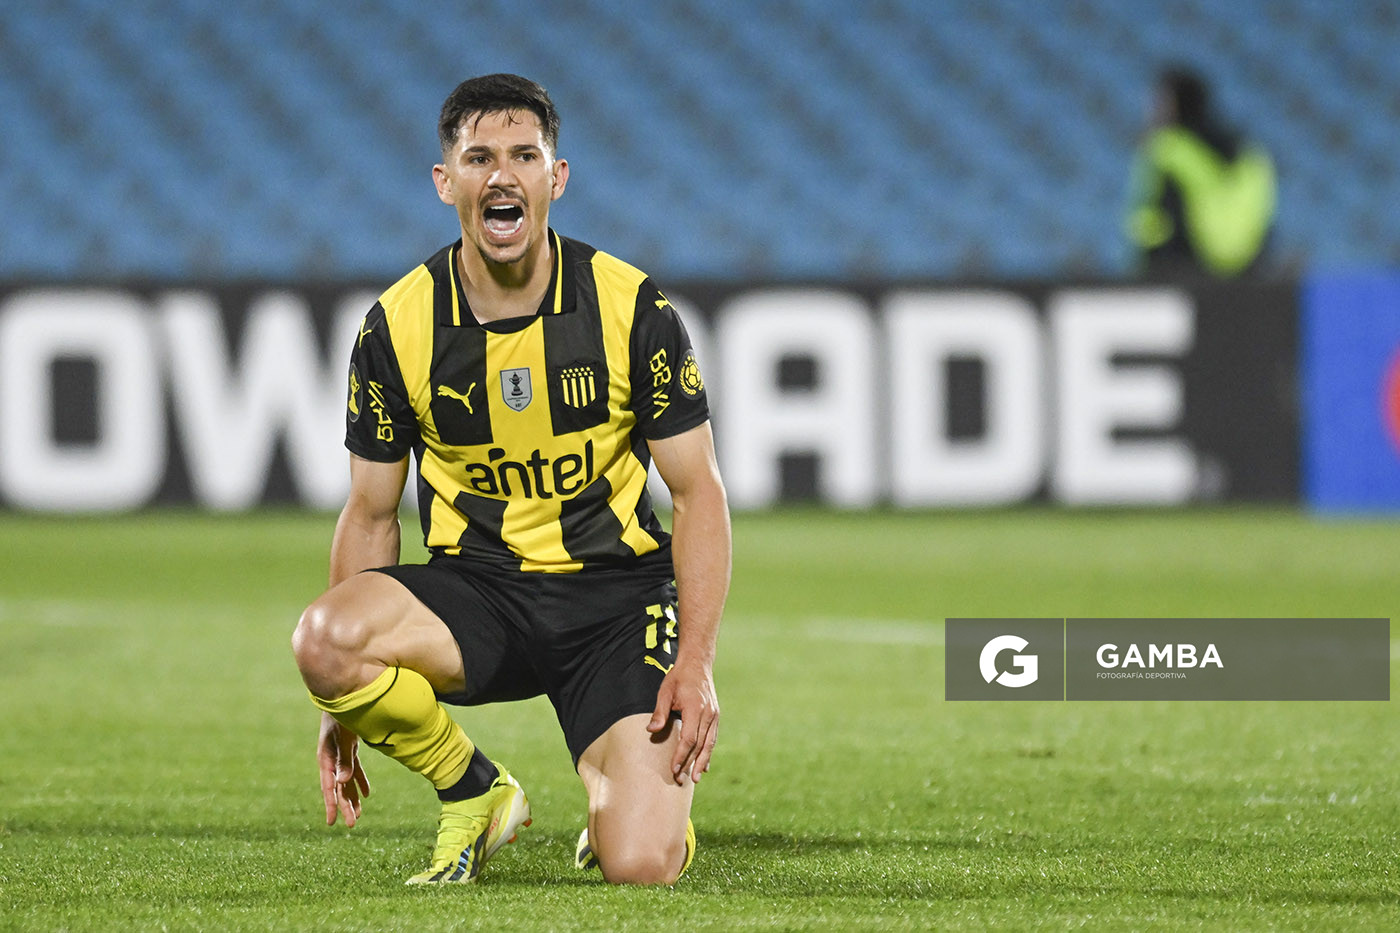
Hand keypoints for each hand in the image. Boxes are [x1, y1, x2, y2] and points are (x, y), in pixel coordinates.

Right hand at [317, 712, 369, 826]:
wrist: (341, 695)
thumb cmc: (339, 716)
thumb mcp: (341, 737)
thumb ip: (343, 760)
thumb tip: (342, 783)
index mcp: (325, 758)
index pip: (329, 787)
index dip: (331, 805)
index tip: (332, 823)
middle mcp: (331, 759)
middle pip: (338, 787)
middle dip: (345, 806)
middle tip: (352, 825)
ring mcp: (339, 754)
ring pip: (346, 781)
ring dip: (352, 797)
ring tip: (359, 815)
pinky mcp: (348, 749)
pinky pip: (353, 769)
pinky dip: (359, 781)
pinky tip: (366, 794)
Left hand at [647, 657, 718, 784]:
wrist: (698, 664)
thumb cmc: (678, 678)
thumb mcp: (665, 691)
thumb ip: (660, 712)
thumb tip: (651, 731)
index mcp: (695, 708)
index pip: (689, 738)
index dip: (681, 755)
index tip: (674, 768)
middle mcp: (708, 713)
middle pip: (700, 745)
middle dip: (691, 763)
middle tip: (682, 779)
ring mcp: (714, 715)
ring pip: (709, 744)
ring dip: (702, 762)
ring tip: (696, 778)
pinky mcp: (716, 716)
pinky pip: (713, 738)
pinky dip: (708, 753)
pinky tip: (704, 765)